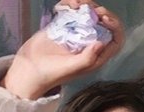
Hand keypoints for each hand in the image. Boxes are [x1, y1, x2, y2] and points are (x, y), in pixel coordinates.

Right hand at [3, 0, 124, 98]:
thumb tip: (100, 43)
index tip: (103, 18)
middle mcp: (88, 43)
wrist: (28, 71)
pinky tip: (64, 5)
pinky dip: (70, 4)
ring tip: (76, 3)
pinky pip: (72, 12)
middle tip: (91, 8)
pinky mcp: (63, 27)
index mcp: (95, 56)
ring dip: (85, 5)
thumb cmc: (50, 74)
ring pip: (89, 14)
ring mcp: (76, 34)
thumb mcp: (70, 68)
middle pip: (104, 22)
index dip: (114, 26)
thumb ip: (87, 58)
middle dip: (100, 11)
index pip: (115, 39)